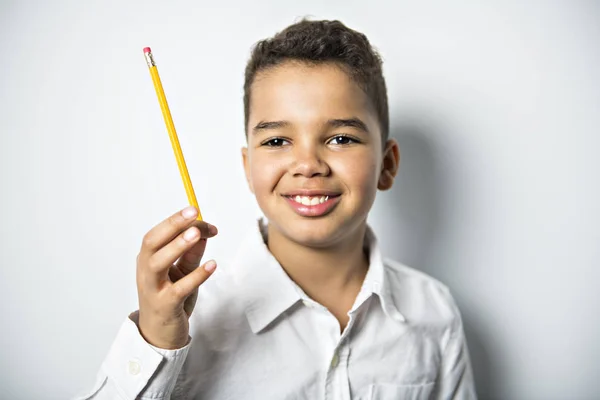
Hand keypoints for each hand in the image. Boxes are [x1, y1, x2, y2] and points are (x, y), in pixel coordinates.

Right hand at [136, 206, 217, 348]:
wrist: (159, 334)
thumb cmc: (170, 298)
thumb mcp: (182, 271)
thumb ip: (191, 253)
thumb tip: (204, 231)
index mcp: (147, 259)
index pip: (158, 234)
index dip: (175, 220)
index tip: (196, 211)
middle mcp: (146, 272)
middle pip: (153, 243)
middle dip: (172, 226)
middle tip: (194, 214)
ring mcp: (153, 290)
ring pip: (158, 264)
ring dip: (177, 246)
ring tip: (197, 234)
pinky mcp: (165, 306)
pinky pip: (180, 289)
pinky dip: (196, 276)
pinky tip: (212, 265)